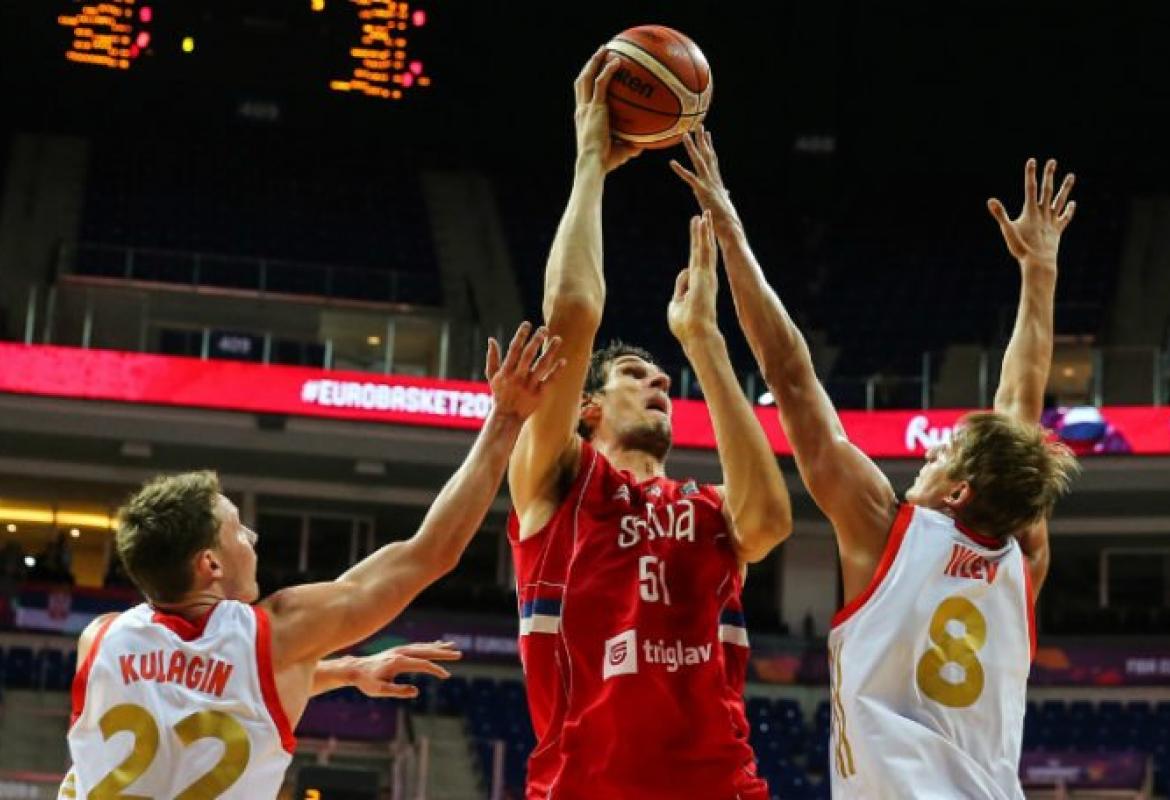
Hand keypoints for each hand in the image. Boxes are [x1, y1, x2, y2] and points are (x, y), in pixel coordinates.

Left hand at [350, 641, 462, 698]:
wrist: (355, 669)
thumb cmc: (367, 682)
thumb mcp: (380, 690)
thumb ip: (397, 691)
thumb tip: (416, 691)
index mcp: (398, 662)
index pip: (422, 664)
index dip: (436, 670)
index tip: (446, 676)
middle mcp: (401, 653)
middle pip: (426, 651)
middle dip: (443, 653)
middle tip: (459, 654)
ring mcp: (400, 650)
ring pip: (423, 647)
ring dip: (438, 647)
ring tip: (453, 646)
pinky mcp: (399, 651)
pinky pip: (418, 646)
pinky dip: (429, 645)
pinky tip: (437, 645)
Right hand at [486, 322, 564, 420]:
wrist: (507, 416)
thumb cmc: (500, 394)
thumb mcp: (492, 376)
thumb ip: (492, 358)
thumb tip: (491, 339)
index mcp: (506, 371)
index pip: (514, 349)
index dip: (521, 336)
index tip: (527, 324)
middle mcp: (518, 377)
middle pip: (528, 355)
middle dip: (536, 341)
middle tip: (545, 328)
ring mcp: (529, 386)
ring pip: (541, 366)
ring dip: (550, 352)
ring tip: (558, 339)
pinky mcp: (539, 394)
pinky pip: (550, 381)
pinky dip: (556, 371)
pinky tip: (563, 361)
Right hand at [573, 49, 641, 172]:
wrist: (593, 164)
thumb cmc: (605, 163)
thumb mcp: (620, 152)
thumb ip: (630, 146)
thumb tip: (645, 144)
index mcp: (584, 118)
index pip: (583, 95)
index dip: (587, 82)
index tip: (595, 72)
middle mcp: (582, 109)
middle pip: (582, 81)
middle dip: (590, 65)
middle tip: (600, 53)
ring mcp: (587, 107)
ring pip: (587, 77)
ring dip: (595, 61)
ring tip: (605, 49)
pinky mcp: (594, 108)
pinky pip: (601, 83)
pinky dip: (607, 71)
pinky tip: (617, 62)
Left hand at [668, 211, 720, 344]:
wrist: (696, 334)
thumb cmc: (686, 325)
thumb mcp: (676, 304)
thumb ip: (680, 287)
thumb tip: (684, 273)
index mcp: (698, 285)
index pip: (696, 262)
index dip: (696, 248)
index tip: (697, 236)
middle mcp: (705, 278)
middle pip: (703, 251)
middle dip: (703, 234)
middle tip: (703, 216)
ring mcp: (706, 275)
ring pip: (705, 247)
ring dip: (704, 230)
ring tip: (704, 214)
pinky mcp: (705, 273)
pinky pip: (704, 250)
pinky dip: (703, 236)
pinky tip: (702, 223)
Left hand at [669, 125, 740, 230]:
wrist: (729, 225)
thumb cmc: (727, 217)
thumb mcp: (724, 202)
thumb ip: (724, 195)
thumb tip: (727, 192)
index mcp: (716, 180)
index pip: (712, 159)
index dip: (709, 146)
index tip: (707, 133)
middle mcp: (713, 178)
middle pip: (707, 155)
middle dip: (702, 140)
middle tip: (698, 125)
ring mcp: (708, 183)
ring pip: (699, 161)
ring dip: (691, 148)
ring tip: (684, 135)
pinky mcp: (702, 191)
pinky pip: (689, 178)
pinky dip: (680, 170)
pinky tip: (671, 163)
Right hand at [988, 158, 1075, 268]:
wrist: (1038, 262)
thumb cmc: (1021, 248)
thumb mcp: (1007, 230)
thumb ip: (1000, 214)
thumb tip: (990, 201)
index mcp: (1030, 212)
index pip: (1030, 188)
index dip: (1030, 174)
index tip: (1032, 161)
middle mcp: (1043, 213)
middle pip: (1047, 190)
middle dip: (1048, 175)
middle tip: (1052, 162)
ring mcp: (1051, 221)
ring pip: (1060, 201)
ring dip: (1065, 188)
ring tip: (1071, 176)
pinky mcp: (1057, 230)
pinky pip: (1064, 218)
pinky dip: (1069, 210)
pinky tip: (1072, 203)